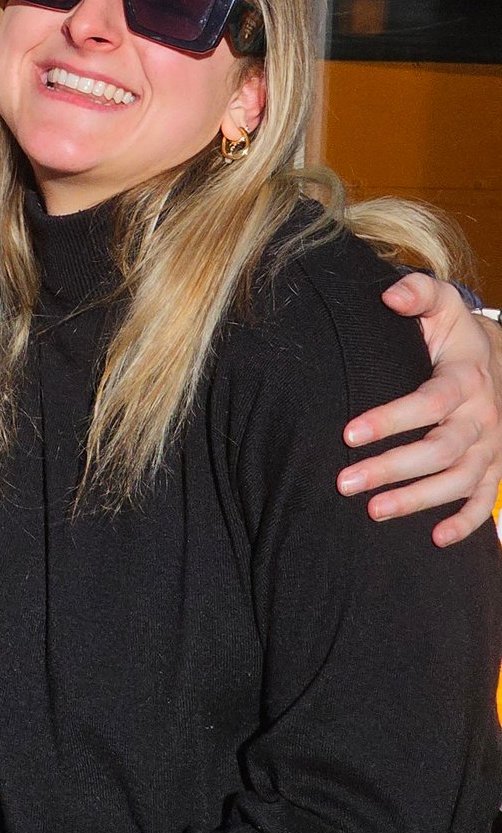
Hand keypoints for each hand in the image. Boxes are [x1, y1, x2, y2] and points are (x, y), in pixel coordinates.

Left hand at [338, 273, 501, 545]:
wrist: (495, 356)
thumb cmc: (452, 332)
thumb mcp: (440, 304)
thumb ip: (416, 293)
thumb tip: (390, 295)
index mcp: (466, 380)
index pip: (429, 404)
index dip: (390, 420)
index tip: (348, 434)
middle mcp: (483, 418)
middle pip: (441, 451)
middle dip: (392, 469)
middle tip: (345, 482)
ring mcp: (491, 446)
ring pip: (459, 481)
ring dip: (418, 500)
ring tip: (373, 512)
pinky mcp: (494, 466)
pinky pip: (485, 500)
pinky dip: (466, 522)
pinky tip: (437, 539)